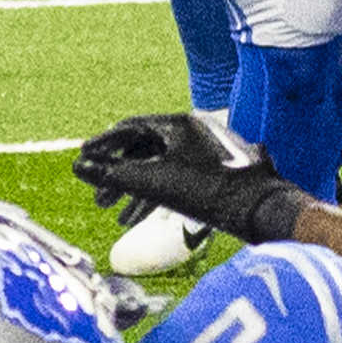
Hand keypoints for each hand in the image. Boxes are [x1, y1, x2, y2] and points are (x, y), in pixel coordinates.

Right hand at [71, 111, 312, 246]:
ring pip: (160, 167)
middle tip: (98, 199)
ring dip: (136, 191)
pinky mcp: (217, 170)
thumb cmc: (210, 193)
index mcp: (179, 123)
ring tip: (118, 218)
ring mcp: (207, 150)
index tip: (83, 160)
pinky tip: (146, 220)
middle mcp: (193, 130)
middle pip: (143, 150)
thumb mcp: (155, 183)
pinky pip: (178, 176)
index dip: (102, 147)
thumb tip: (76, 167)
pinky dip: (158, 195)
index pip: (128, 129)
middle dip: (118, 177)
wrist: (265, 211)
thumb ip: (112, 175)